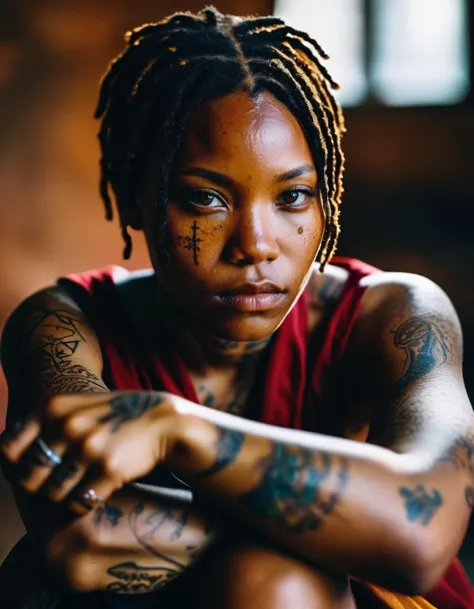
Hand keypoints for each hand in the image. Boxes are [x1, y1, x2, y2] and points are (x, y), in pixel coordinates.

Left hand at [0, 392, 182, 513]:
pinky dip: (82, 505)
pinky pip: (78, 503)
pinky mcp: (107, 468)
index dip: (12, 468)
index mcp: (52, 406)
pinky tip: (95, 493)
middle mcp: (66, 424)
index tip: (28, 473)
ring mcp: (87, 446)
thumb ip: (42, 424)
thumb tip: (3, 455)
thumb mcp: (76, 408)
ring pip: (51, 495)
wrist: (163, 422)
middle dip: (38, 489)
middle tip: (55, 487)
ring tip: (78, 488)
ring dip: (62, 499)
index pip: (7, 449)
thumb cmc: (114, 418)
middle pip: (28, 477)